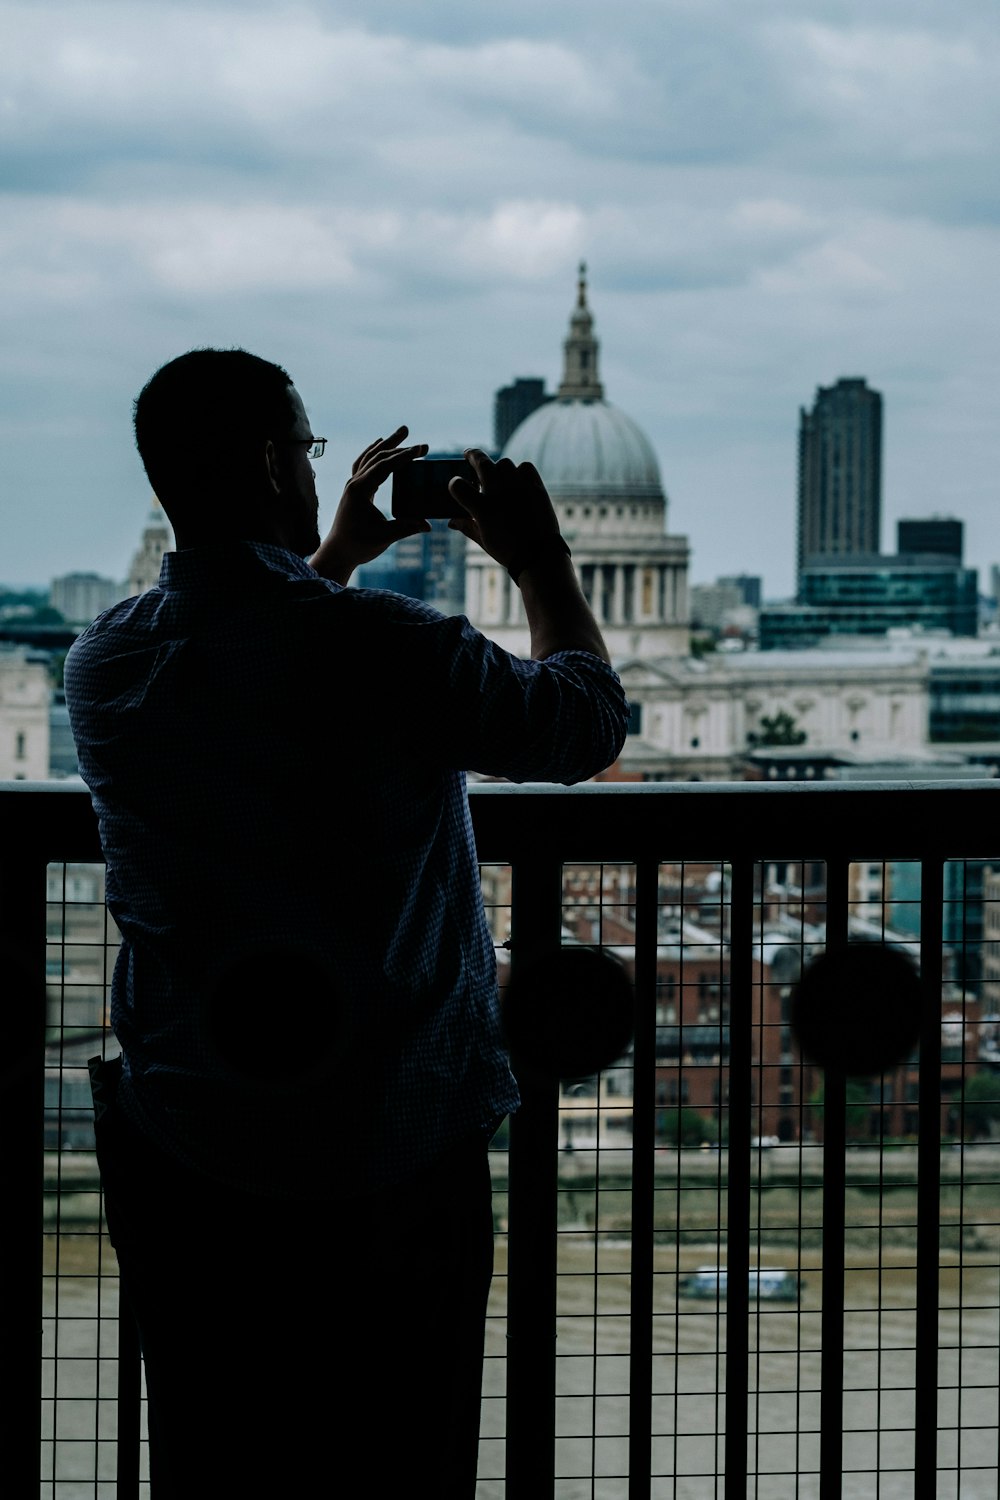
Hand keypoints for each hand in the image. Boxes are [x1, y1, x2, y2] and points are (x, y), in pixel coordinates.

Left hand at [310, 427, 429, 584]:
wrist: (338, 551)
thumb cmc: (358, 545)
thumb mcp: (384, 537)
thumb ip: (406, 528)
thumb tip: (428, 525)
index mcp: (360, 490)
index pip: (384, 466)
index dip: (404, 456)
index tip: (422, 450)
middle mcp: (354, 483)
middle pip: (377, 456)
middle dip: (399, 446)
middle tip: (421, 443)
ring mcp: (352, 484)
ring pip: (369, 456)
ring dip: (386, 444)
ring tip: (402, 432)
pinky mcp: (354, 489)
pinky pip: (363, 463)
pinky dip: (374, 452)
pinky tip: (380, 445)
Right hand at [448, 450, 561, 571]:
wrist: (539, 556)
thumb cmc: (508, 552)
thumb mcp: (484, 541)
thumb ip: (467, 527)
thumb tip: (451, 521)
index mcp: (482, 508)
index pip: (458, 486)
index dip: (453, 484)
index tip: (455, 484)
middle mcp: (499, 493)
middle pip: (481, 462)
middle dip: (472, 456)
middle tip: (469, 454)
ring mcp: (519, 488)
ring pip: (504, 463)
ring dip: (497, 467)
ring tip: (496, 474)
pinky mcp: (536, 487)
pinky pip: (525, 467)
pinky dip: (519, 470)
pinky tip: (517, 478)